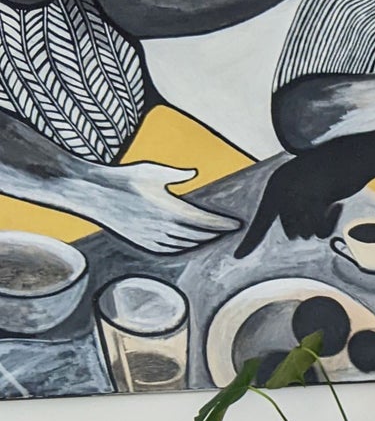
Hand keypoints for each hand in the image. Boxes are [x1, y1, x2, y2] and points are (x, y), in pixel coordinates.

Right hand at [93, 163, 239, 253]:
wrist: (93, 194)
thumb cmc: (122, 179)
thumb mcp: (151, 170)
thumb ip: (176, 174)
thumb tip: (194, 172)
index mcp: (170, 209)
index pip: (204, 221)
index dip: (222, 224)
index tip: (236, 225)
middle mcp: (164, 227)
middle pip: (198, 235)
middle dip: (215, 233)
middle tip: (228, 230)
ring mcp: (153, 238)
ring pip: (185, 245)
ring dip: (201, 242)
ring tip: (212, 237)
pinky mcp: (143, 243)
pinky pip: (170, 250)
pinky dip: (183, 247)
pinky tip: (189, 244)